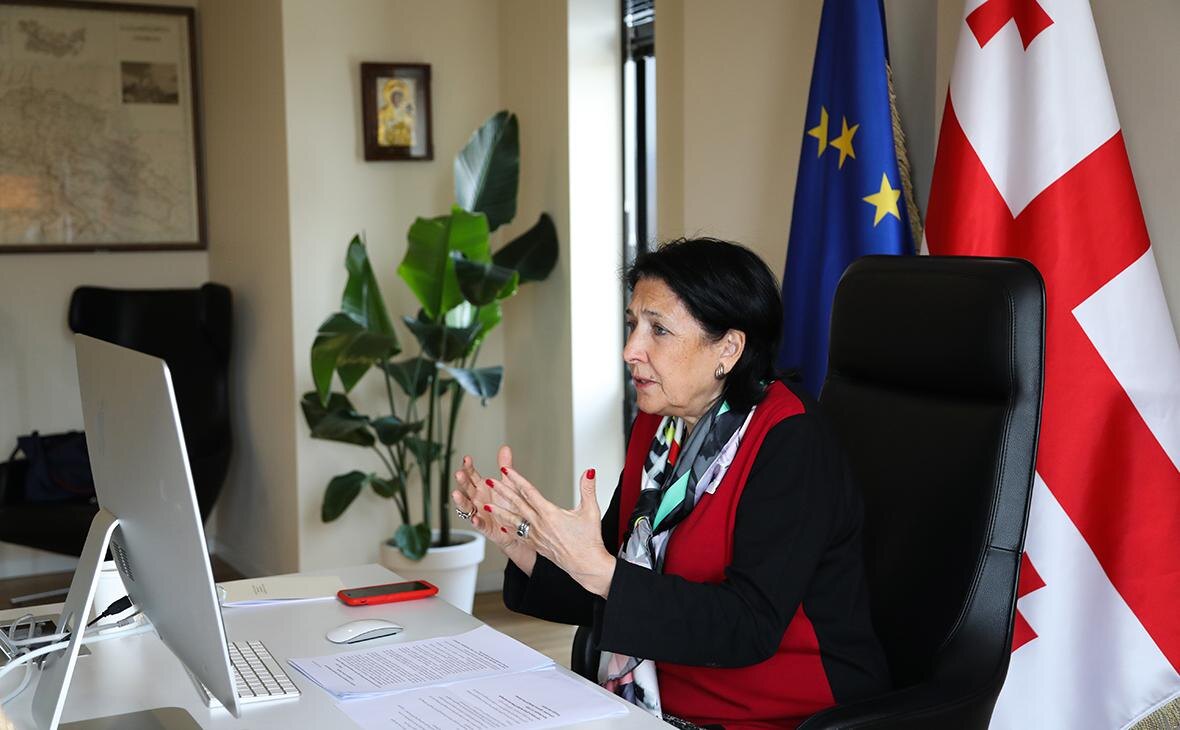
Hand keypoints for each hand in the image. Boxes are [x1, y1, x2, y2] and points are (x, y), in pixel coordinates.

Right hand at [452, 447, 535, 569]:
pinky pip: (479, 524)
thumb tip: (505, 448)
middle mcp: (477, 500)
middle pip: (466, 489)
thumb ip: (505, 466)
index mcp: (482, 488)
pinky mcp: (485, 527)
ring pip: (466, 507)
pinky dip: (475, 521)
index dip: (468, 468)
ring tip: (456, 494)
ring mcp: (479, 513)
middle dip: (462, 482)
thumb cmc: (509, 503)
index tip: (466, 459)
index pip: (472, 476)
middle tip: (459, 474)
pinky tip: (473, 518)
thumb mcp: (508, 483)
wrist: (517, 526)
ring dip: (461, 501)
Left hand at [483, 463, 615, 596]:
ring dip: (499, 512)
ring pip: (513, 521)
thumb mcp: (591, 511)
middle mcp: (539, 525)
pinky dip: (508, 530)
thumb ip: (588, 489)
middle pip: (517, 504)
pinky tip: (501, 526)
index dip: (516, 479)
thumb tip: (589, 472)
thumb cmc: (589, 540)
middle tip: (489, 481)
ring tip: (486, 505)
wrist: (586, 566)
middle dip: (502, 491)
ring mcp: (536, 536)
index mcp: (550, 514)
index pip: (529, 492)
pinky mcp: (537, 545)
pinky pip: (519, 536)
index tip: (506, 470)